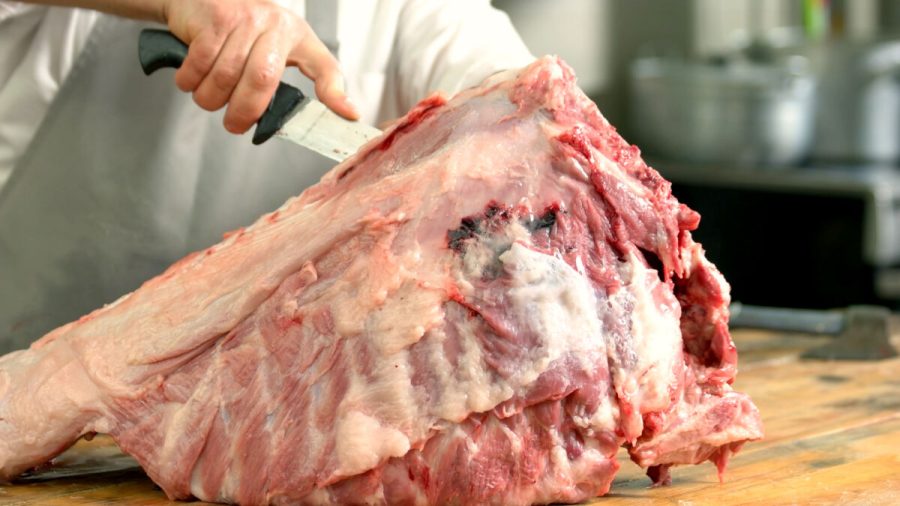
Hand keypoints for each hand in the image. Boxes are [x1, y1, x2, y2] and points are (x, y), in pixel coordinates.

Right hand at [162, 0, 358, 133]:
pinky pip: (201, 63)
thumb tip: (315, 114)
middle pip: (261, 80)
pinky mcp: (215, 17)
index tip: (347, 115)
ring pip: (225, 76)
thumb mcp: (270, 47)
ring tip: (208, 98)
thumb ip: (284, 80)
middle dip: (243, 111)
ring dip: (210, 98)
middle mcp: (276, 24)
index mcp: (297, 36)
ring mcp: (245, 18)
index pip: (325, 66)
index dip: (336, 93)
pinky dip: (190, 80)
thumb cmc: (238, 31)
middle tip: (233, 125)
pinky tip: (191, 79)